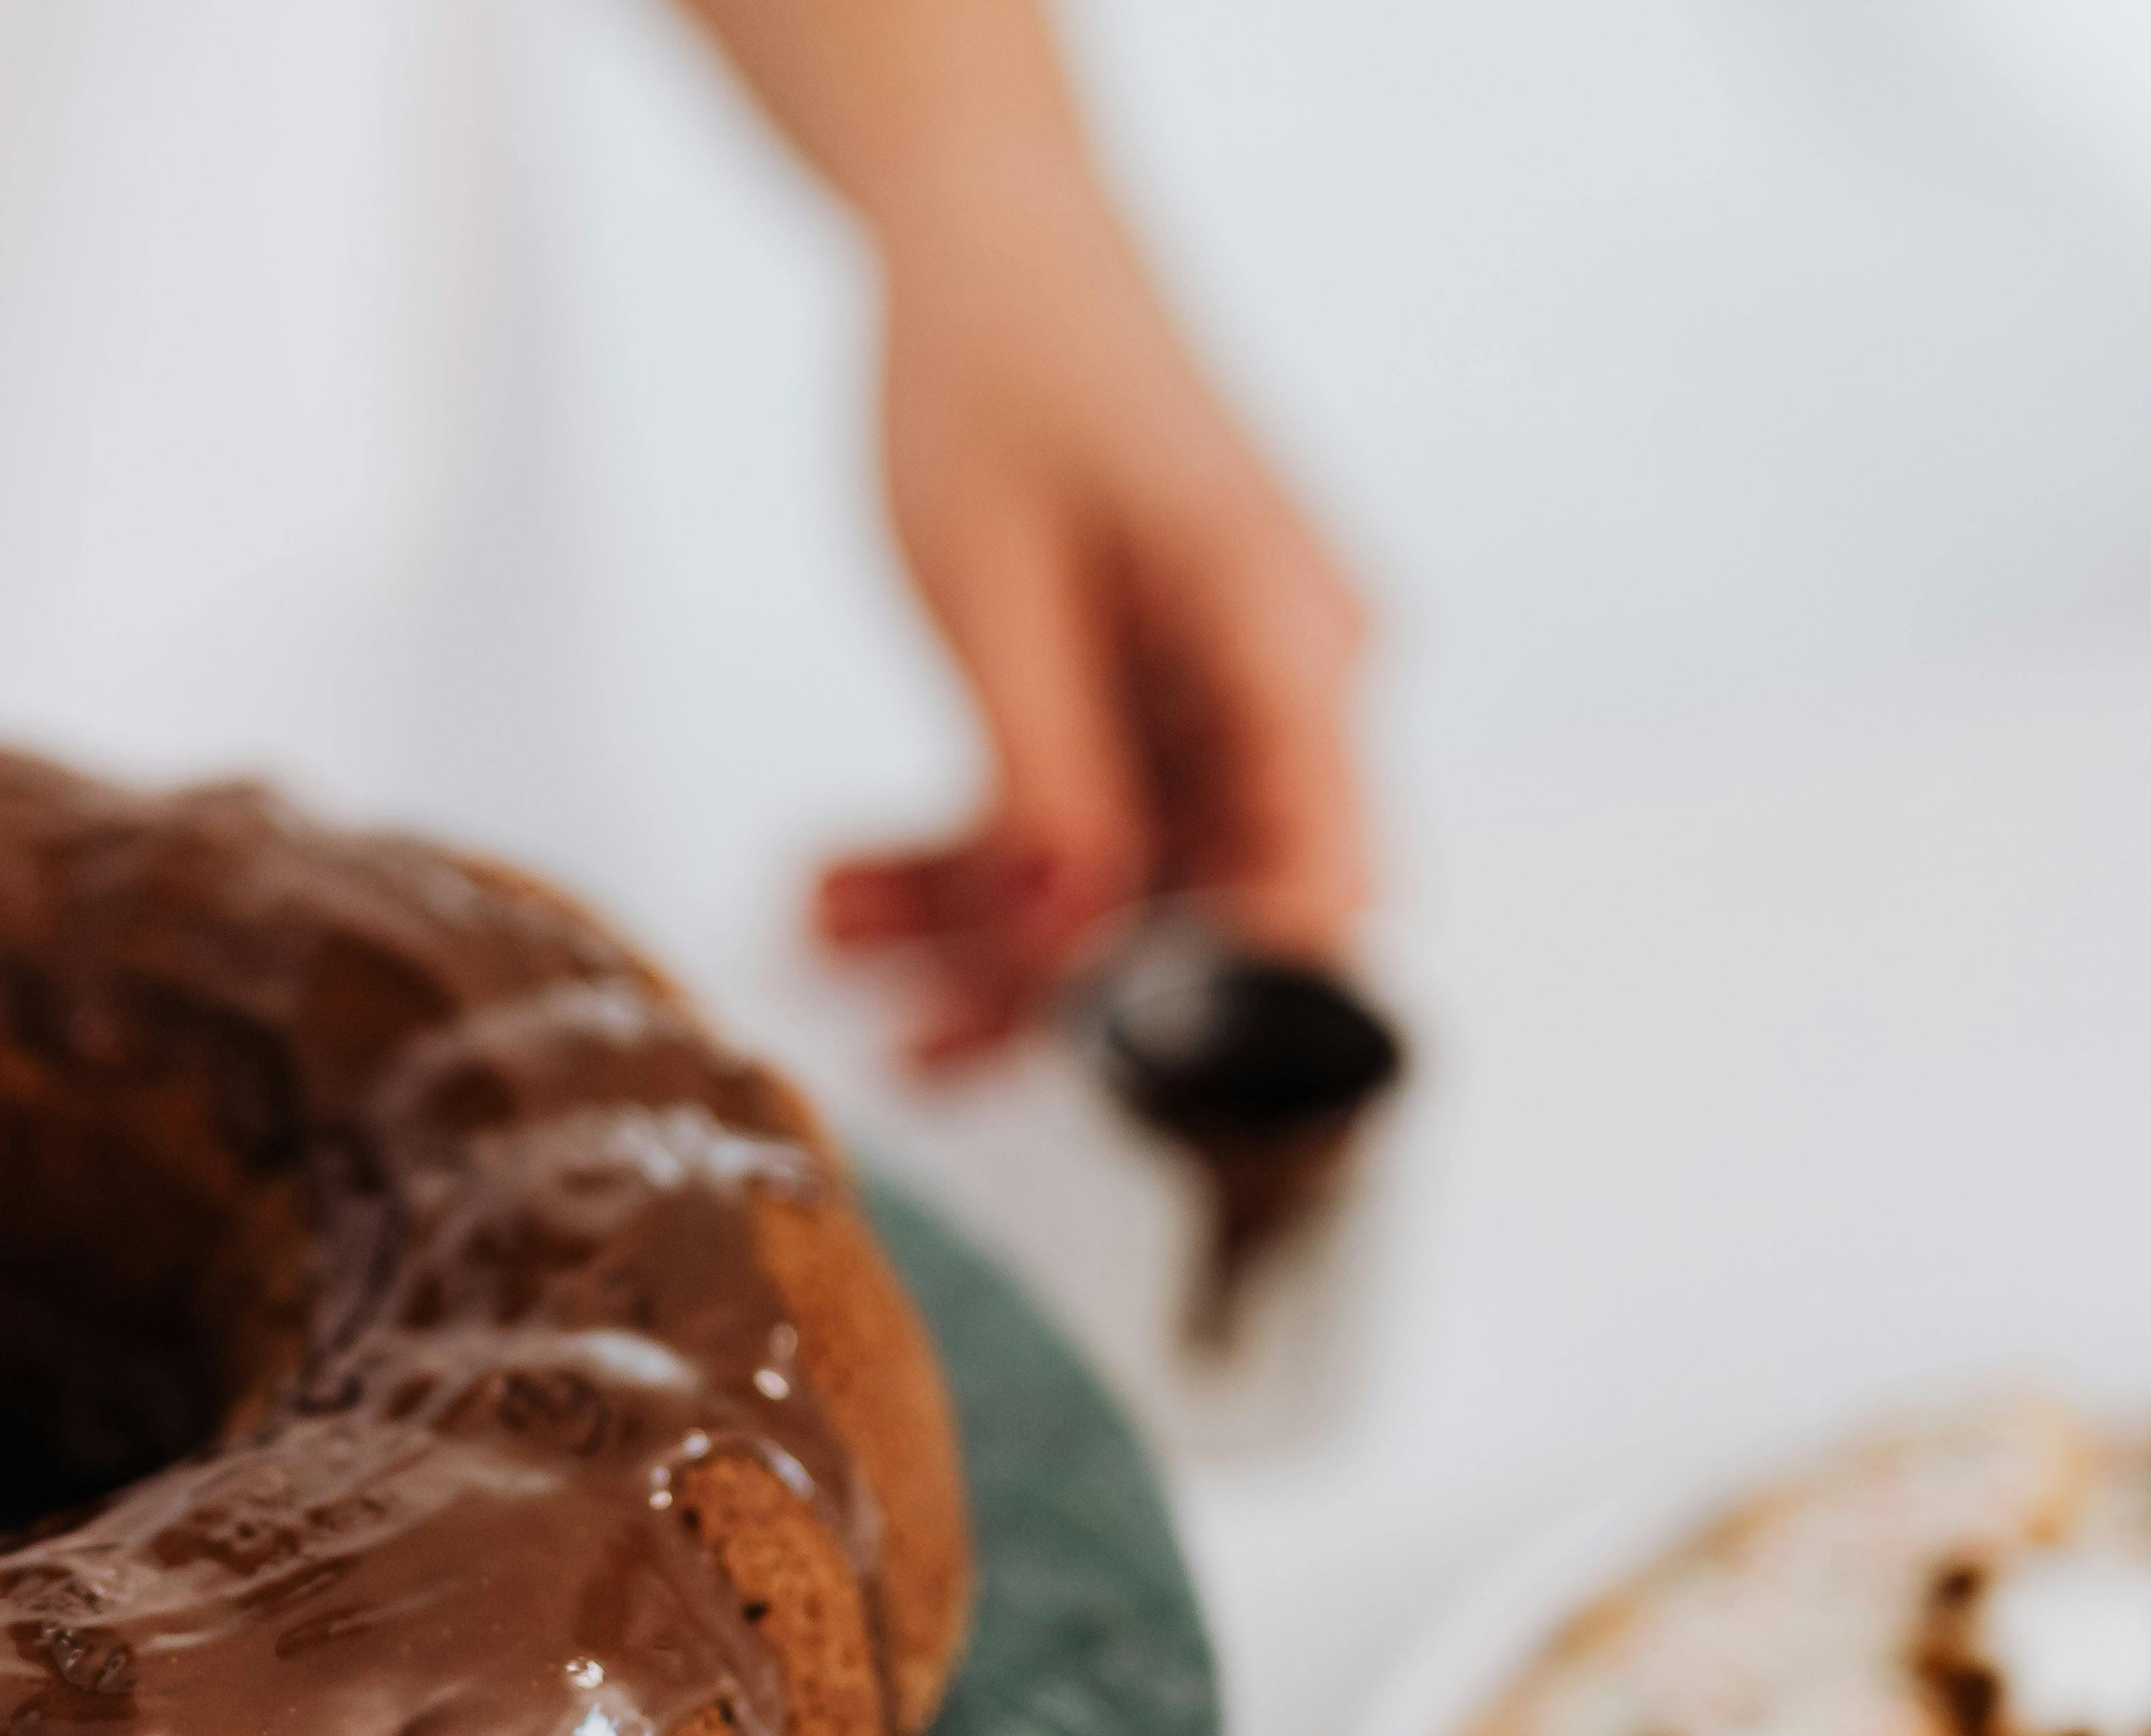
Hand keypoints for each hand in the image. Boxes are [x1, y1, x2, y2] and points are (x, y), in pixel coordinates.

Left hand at [677, 0, 1370, 1073]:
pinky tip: (845, 882)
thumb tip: (1072, 947)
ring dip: (980, 927)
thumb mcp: (995, 592)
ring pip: (1124, 877)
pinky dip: (968, 860)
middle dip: (1060, 984)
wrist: (981, 248)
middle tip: (919, 1043)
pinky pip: (1074, 821)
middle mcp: (1286, 677)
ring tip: (831, 929)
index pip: (1319, 877)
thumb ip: (1046, 779)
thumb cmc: (1000, 369)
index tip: (1108, 1072)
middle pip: (1215, 898)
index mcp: (1289, 639)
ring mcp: (1222, 692)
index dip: (1231, 1002)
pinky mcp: (1149, 700)